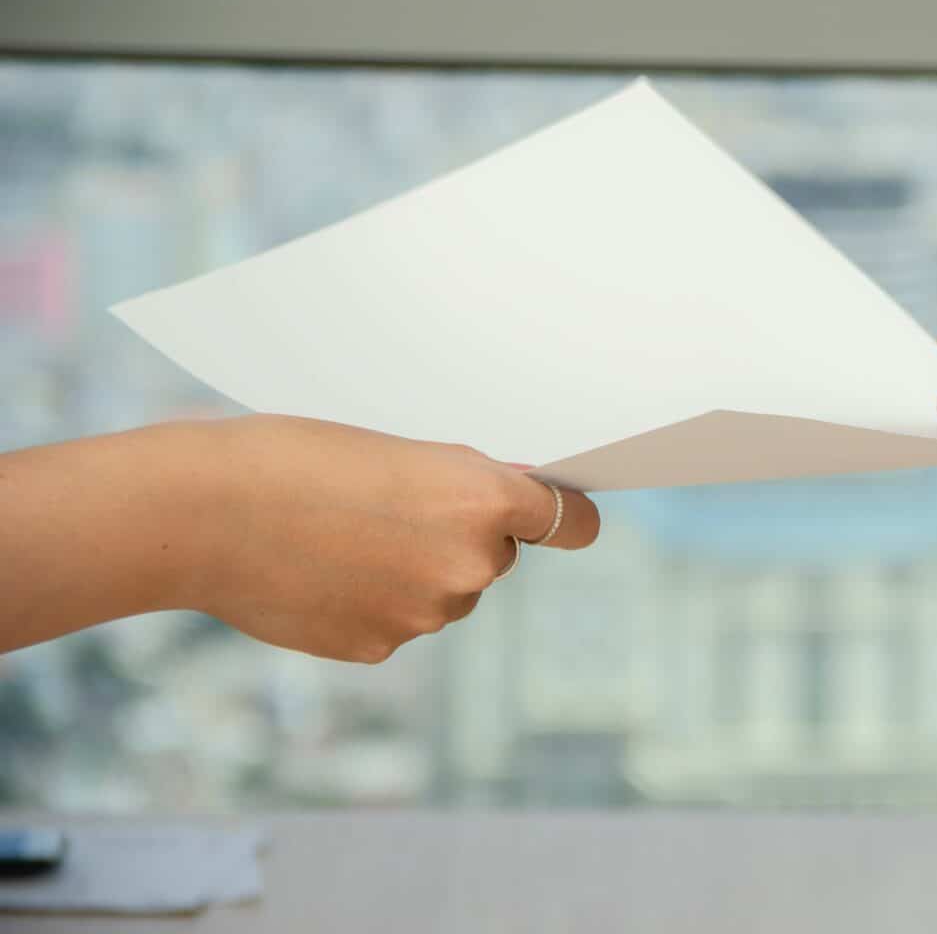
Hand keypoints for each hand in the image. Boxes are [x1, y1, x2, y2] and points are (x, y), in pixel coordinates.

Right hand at [179, 415, 598, 661]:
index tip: (566, 518)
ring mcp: (428, 615)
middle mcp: (472, 564)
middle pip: (498, 556)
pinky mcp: (383, 649)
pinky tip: (322, 572)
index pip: (570, 521)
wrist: (202, 512)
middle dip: (462, 538)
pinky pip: (399, 621)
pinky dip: (373, 602)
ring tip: (341, 537)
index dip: (566, 517)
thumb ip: (465, 485)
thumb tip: (510, 506)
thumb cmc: (295, 457)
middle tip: (392, 507)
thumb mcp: (401, 452)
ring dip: (415, 573)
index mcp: (485, 500)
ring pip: (445, 593)